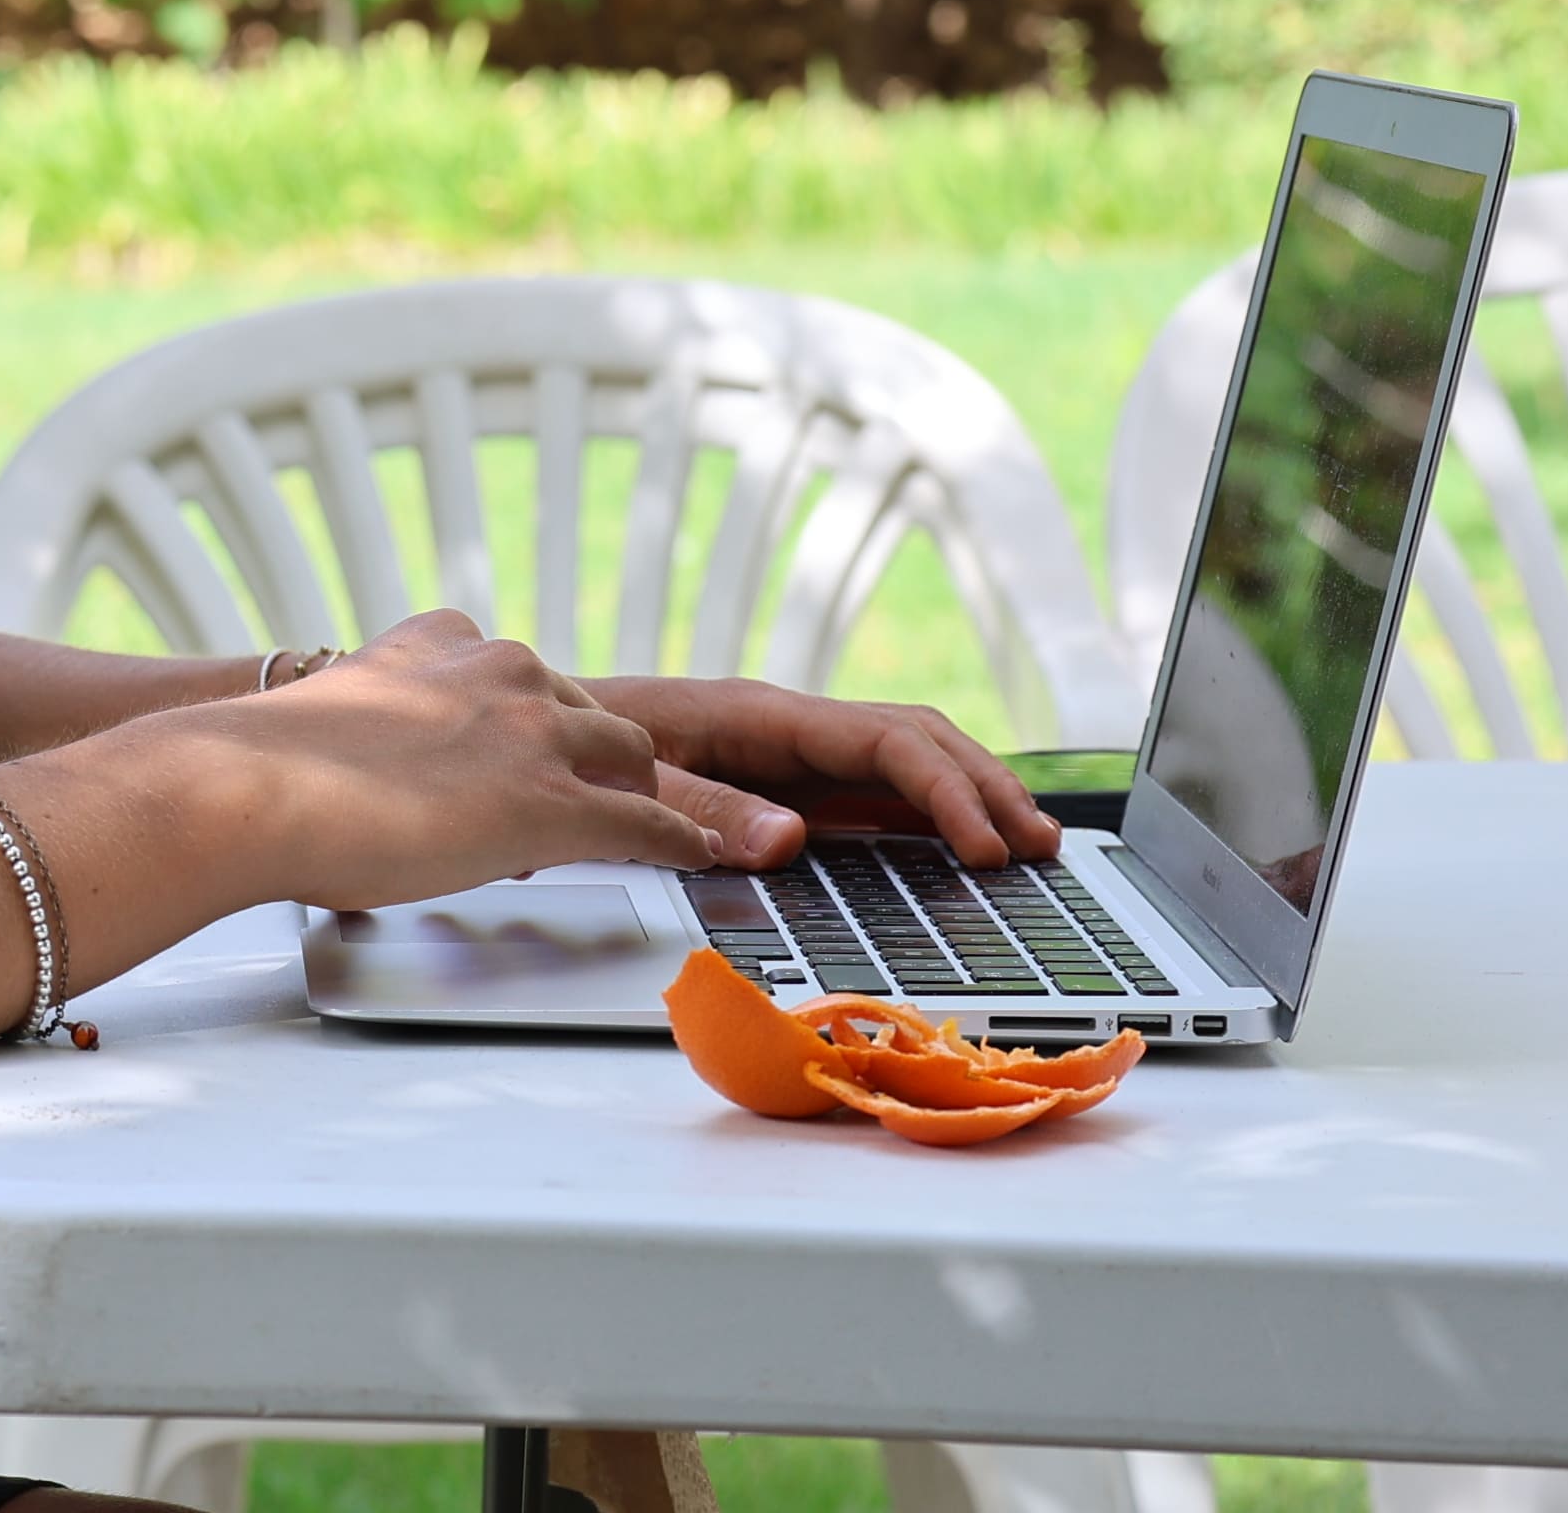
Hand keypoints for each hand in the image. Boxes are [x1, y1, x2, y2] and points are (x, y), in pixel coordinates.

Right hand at [70, 610, 747, 909]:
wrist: (250, 785)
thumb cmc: (266, 767)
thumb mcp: (334, 710)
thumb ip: (376, 722)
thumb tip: (370, 769)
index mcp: (441, 642)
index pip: (519, 675)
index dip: (535, 724)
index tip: (541, 748)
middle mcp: (497, 670)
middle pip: (590, 712)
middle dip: (602, 759)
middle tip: (605, 800)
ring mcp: (530, 735)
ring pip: (629, 758)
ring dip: (650, 796)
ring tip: (670, 828)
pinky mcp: (548, 805)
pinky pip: (641, 824)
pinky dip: (679, 840)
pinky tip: (697, 856)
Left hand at [571, 672, 1061, 871]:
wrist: (524, 737)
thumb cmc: (571, 753)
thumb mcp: (628, 783)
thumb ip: (702, 809)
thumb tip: (791, 840)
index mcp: (761, 717)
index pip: (885, 742)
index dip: (946, 791)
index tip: (985, 846)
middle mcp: (787, 731)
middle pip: (915, 744)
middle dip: (985, 788)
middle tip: (1043, 846)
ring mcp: (789, 759)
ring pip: (904, 765)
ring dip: (970, 798)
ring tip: (1028, 845)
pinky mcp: (780, 787)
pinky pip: (871, 794)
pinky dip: (928, 817)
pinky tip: (959, 850)